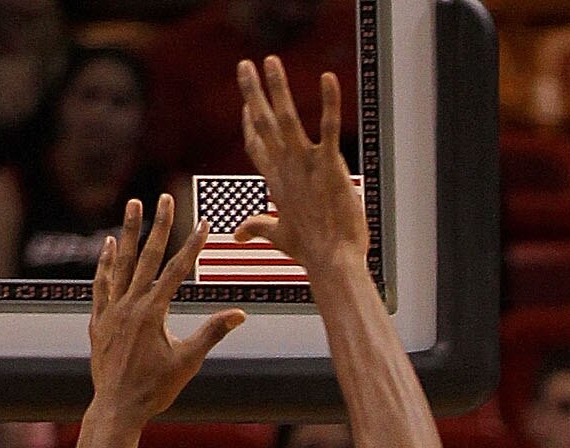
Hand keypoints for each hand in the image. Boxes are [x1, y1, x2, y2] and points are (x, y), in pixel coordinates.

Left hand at [88, 196, 244, 425]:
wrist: (117, 408)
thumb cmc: (155, 390)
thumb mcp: (188, 362)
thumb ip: (212, 333)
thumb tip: (240, 315)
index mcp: (154, 312)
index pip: (178, 271)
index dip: (192, 245)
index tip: (203, 223)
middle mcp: (131, 304)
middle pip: (148, 257)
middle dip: (159, 225)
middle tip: (165, 198)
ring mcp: (112, 309)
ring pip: (122, 263)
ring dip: (129, 232)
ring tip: (133, 205)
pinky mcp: (99, 319)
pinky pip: (103, 284)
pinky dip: (106, 264)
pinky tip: (109, 245)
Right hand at [234, 57, 367, 273]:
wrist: (333, 264)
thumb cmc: (311, 253)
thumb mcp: (280, 238)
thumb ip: (257, 228)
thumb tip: (236, 234)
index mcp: (275, 182)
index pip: (257, 146)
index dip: (250, 125)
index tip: (247, 104)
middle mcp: (286, 169)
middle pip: (263, 124)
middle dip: (252, 93)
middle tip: (244, 65)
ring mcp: (306, 166)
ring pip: (287, 119)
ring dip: (278, 88)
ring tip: (271, 61)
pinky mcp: (329, 166)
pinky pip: (328, 128)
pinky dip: (330, 102)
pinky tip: (328, 78)